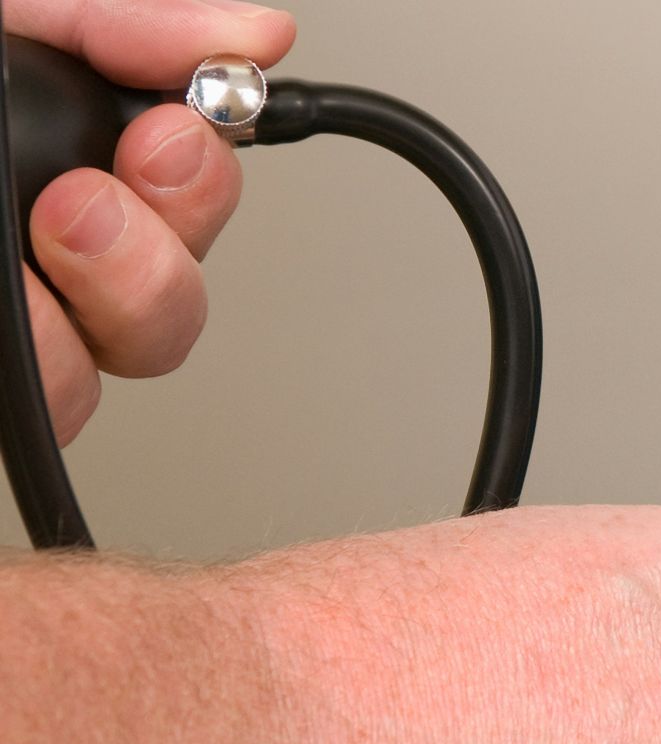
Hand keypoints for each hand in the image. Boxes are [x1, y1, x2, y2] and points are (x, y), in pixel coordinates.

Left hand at [5, 0, 295, 442]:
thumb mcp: (11, 16)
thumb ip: (123, 23)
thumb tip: (259, 37)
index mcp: (61, 172)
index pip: (188, 203)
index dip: (205, 185)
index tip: (173, 137)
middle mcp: (47, 263)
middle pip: (171, 317)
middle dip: (157, 261)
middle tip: (90, 203)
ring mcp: (23, 332)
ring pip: (113, 375)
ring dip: (103, 308)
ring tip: (44, 238)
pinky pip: (55, 411)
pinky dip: (47, 359)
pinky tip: (17, 299)